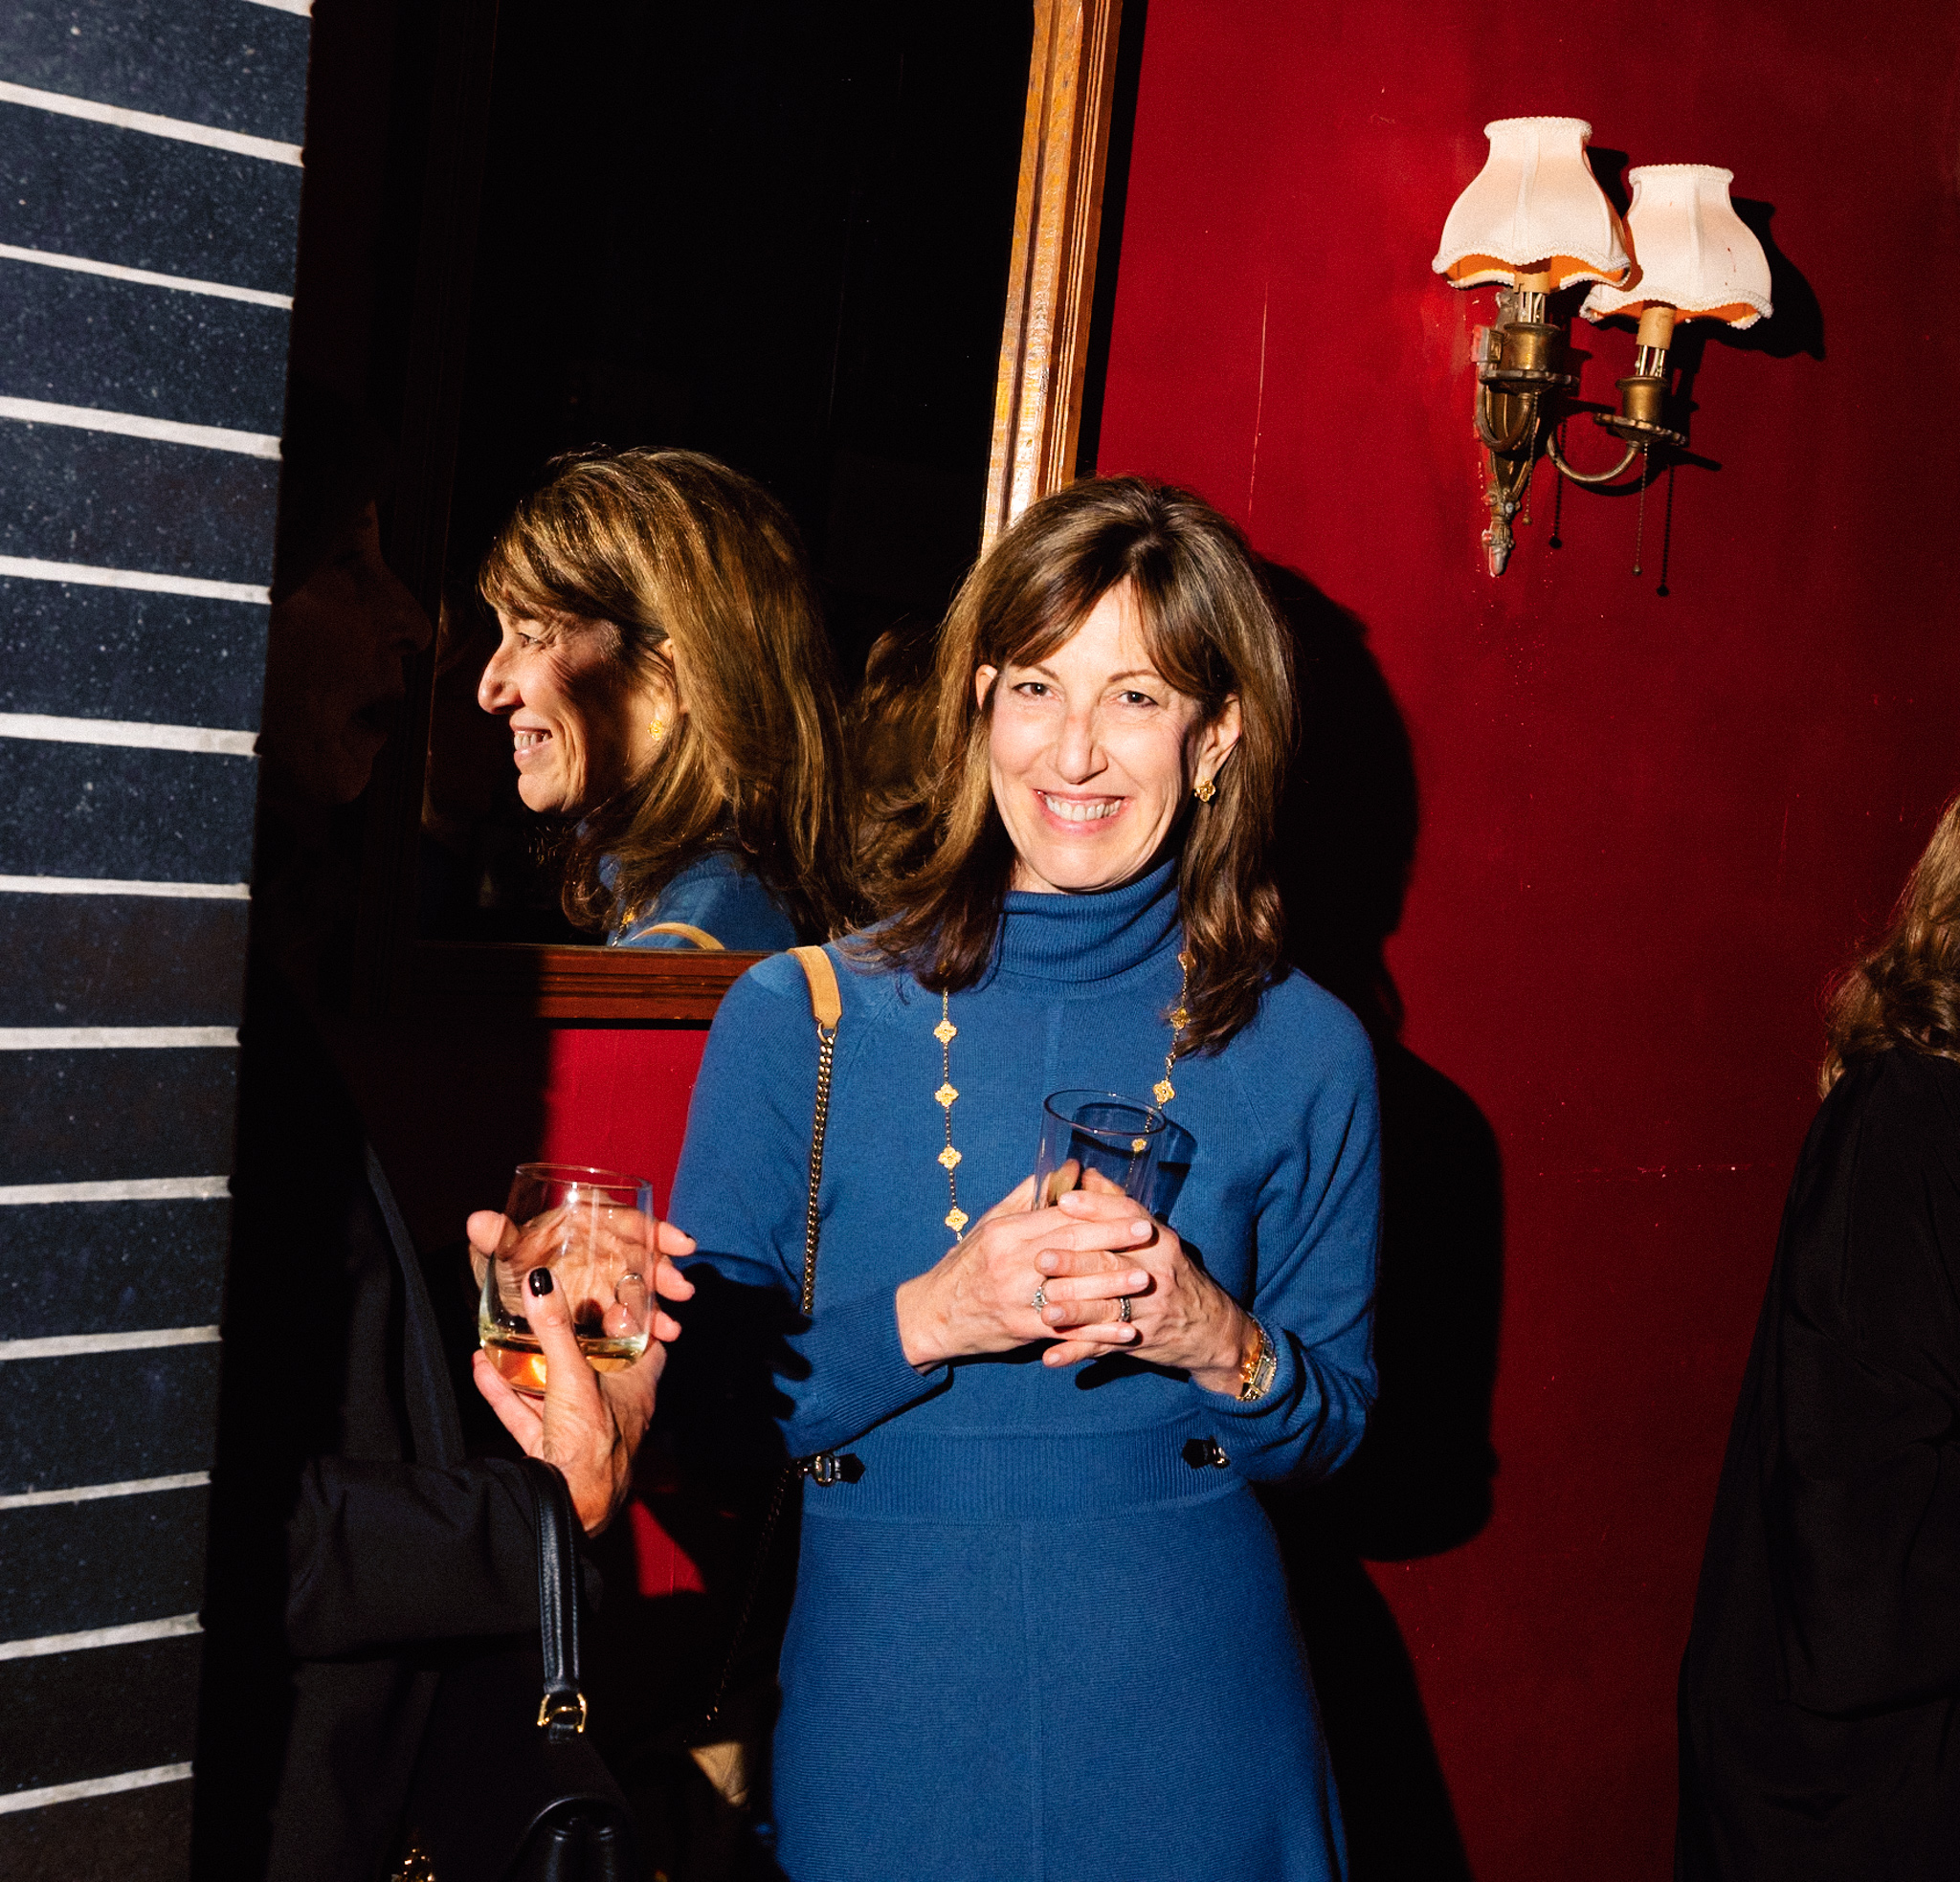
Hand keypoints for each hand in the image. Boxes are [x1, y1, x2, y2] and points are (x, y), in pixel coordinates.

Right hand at [466, 1209, 697, 1532]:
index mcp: (637, 1390)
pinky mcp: (550, 1450)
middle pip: (598, 1367)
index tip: (618, 1296)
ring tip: (506, 1335)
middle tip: (553, 1311)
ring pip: (556, 1390)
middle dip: (574, 1342)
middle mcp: (613, 1410)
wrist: (568, 1507)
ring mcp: (580, 1432)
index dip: (638, 1323)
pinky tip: (481, 1367)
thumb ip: (556, 1330)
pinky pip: (525, 1413)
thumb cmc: (592, 1441)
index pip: (649, 1348)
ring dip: (530, 1365)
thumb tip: (541, 1281)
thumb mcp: (574, 1376)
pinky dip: (504, 1392)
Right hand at [893, 1174, 1158, 1368]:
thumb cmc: (967, 1265)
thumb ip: (1028, 1196)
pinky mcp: (1022, 1330)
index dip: (1099, 1214)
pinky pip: (1067, 1330)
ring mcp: (1017, 1298)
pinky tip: (1125, 1332)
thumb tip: (1066, 1168)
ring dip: (1112, 1286)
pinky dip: (1098, 1333)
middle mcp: (1012, 1263)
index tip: (1131, 1210)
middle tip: (1148, 1233)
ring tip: (1145, 1279)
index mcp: (1007, 1233)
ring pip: (1073, 1289)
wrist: (933, 1315)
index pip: (1061, 1218)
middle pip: (1071, 1247)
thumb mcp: (990, 1225)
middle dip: (1114, 1239)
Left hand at [1033, 1188, 1254, 1389]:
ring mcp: (1150, 1309)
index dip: (1096, 1208)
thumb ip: (1117, 1207)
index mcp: (1159, 1241)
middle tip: (1041, 1259)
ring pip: (1107, 1308)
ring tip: (1046, 1311)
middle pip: (1113, 1263)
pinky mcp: (1140, 1340)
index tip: (1063, 1202)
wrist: (1211, 1328)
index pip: (1128, 1217)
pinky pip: (1104, 1346)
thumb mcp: (1156, 1239)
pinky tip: (1051, 1356)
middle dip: (1075, 1262)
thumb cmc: (1173, 1273)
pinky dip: (1076, 1352)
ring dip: (1075, 1310)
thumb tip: (1085, 1174)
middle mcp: (1158, 1271)